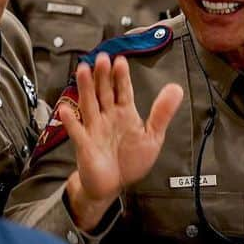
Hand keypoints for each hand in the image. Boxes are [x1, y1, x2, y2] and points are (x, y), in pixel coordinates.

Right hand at [61, 52, 182, 230]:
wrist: (112, 184)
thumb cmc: (129, 160)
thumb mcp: (152, 136)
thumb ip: (162, 113)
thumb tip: (176, 88)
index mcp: (124, 113)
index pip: (123, 90)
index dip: (121, 76)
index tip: (120, 60)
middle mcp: (107, 117)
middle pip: (103, 92)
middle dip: (103, 75)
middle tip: (102, 58)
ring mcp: (94, 129)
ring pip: (89, 104)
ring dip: (85, 88)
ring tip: (82, 70)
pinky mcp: (85, 145)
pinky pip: (77, 132)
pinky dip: (71, 121)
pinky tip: (66, 109)